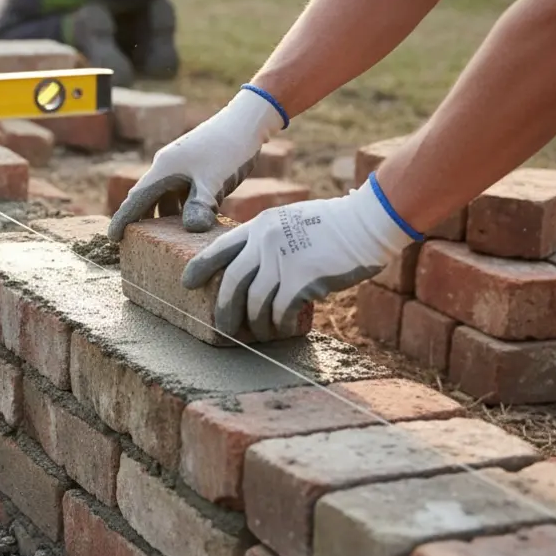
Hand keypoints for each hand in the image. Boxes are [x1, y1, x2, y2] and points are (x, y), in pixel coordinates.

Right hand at [107, 85, 287, 241]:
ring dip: (165, 216)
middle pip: (147, 198)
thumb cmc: (228, 148)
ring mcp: (181, 165)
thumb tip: (192, 230)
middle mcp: (167, 166)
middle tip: (137, 244)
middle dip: (142, 220)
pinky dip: (181, 207)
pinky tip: (192, 220)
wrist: (247, 120)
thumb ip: (200, 206)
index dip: (123, 219)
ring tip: (167, 239)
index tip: (113, 238)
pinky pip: (180, 191)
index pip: (137, 198)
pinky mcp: (194, 166)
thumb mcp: (213, 181)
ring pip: (165, 196)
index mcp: (164, 168)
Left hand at [182, 174, 422, 341]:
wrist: (369, 221)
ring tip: (261, 334)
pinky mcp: (303, 279)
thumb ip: (271, 240)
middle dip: (224, 310)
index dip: (200, 267)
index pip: (220, 248)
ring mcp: (283, 260)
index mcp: (261, 226)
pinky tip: (284, 330)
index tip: (186, 282)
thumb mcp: (293, 221)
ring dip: (257, 324)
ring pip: (255, 303)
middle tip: (223, 327)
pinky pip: (281, 311)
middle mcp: (266, 242)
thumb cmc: (336, 224)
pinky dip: (280, 325)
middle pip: (231, 283)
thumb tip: (258, 271)